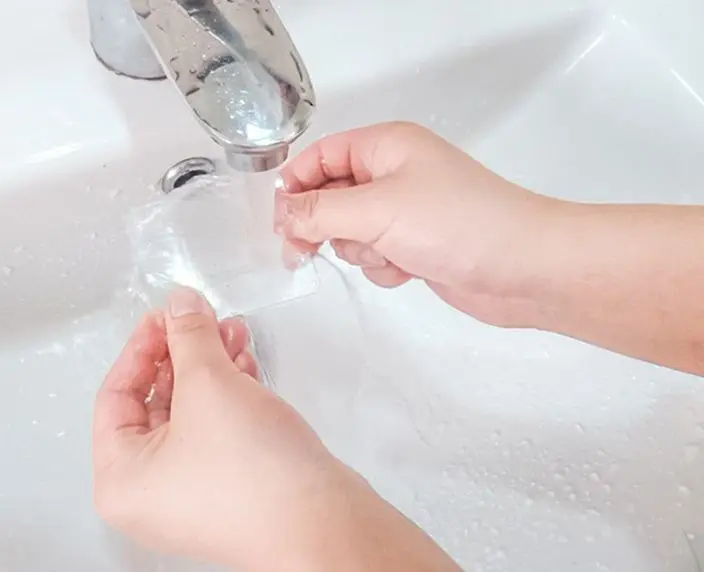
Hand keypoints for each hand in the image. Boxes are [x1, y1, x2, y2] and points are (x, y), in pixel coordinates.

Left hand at [93, 287, 355, 569]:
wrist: (322, 523)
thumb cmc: (254, 472)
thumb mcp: (209, 384)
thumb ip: (188, 335)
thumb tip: (179, 303)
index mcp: (122, 479)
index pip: (115, 395)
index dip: (141, 346)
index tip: (165, 315)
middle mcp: (152, 493)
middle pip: (156, 402)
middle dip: (184, 353)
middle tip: (201, 319)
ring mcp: (194, 493)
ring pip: (193, 413)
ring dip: (212, 368)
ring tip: (233, 332)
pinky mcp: (232, 488)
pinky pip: (219, 429)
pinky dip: (230, 394)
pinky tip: (247, 364)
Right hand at [275, 121, 554, 325]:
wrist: (522, 268)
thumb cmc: (455, 223)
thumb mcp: (376, 210)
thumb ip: (320, 211)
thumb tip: (281, 215)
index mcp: (386, 146)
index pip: (321, 156)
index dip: (295, 186)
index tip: (279, 223)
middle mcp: (394, 173)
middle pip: (331, 196)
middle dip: (322, 225)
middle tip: (303, 252)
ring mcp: (406, 212)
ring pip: (351, 232)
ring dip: (360, 250)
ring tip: (389, 254)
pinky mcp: (417, 245)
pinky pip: (376, 255)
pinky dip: (384, 267)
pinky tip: (409, 270)